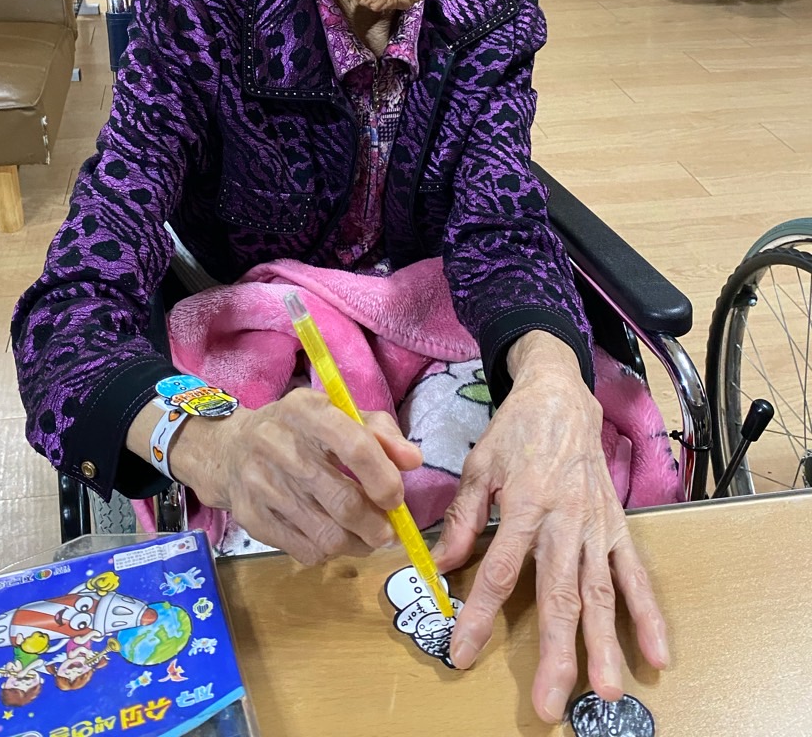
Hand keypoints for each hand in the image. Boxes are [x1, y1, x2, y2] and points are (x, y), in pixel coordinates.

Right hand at [167, 388, 422, 562]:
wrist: (230, 449)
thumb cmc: (298, 430)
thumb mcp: (337, 414)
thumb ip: (380, 433)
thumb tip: (413, 460)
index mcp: (306, 411)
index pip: (355, 446)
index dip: (384, 479)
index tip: (396, 498)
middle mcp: (278, 444)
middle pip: (343, 501)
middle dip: (377, 526)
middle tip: (389, 532)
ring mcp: (261, 484)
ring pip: (327, 535)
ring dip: (358, 544)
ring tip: (367, 538)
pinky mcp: (252, 519)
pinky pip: (306, 551)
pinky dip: (330, 552)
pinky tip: (334, 537)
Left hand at [431, 333, 668, 726]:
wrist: (561, 396)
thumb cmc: (516, 431)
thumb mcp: (479, 465)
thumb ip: (463, 517)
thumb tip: (443, 565)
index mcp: (525, 503)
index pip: (500, 569)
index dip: (480, 613)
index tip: (462, 652)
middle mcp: (565, 520)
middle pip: (560, 594)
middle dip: (556, 653)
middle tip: (550, 704)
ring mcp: (596, 526)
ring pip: (601, 593)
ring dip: (605, 644)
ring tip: (608, 692)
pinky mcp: (617, 526)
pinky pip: (634, 574)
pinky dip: (648, 613)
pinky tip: (657, 654)